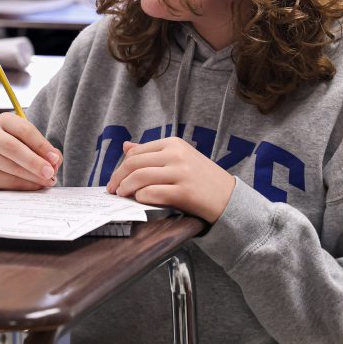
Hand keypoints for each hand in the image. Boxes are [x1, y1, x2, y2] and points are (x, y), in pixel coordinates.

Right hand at [0, 112, 62, 189]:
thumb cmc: (16, 148)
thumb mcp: (29, 141)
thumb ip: (45, 150)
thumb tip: (55, 162)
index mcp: (4, 120)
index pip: (25, 130)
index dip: (42, 145)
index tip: (55, 159)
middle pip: (13, 147)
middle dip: (34, 162)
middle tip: (50, 172)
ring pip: (11, 167)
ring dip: (33, 176)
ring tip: (48, 180)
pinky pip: (8, 181)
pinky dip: (26, 185)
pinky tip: (36, 185)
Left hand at [106, 138, 235, 223]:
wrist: (230, 198)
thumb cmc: (202, 179)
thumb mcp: (179, 158)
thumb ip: (152, 152)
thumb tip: (126, 146)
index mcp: (173, 143)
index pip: (136, 152)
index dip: (121, 166)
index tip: (115, 179)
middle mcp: (176, 154)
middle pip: (134, 164)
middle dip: (118, 178)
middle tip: (112, 190)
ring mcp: (181, 172)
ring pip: (140, 177)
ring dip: (125, 188)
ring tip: (121, 195)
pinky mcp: (184, 192)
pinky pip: (152, 193)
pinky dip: (140, 197)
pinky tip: (138, 200)